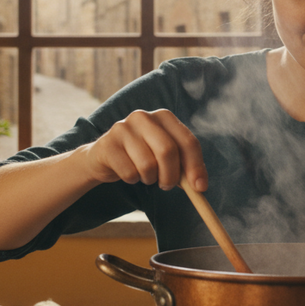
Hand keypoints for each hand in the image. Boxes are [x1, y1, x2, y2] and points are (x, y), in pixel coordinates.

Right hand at [80, 109, 207, 191]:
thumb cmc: (141, 156)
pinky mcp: (108, 144)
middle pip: (167, 151)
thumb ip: (185, 168)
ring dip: (149, 179)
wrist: (105, 157)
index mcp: (164, 117)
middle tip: (166, 185)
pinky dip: (132, 180)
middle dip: (171, 176)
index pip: (187, 141)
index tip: (199, 188)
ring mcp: (123, 128)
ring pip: (147, 165)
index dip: (196, 166)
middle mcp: (144, 117)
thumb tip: (200, 187)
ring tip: (144, 174)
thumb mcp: (166, 158)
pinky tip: (128, 172)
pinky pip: (129, 173)